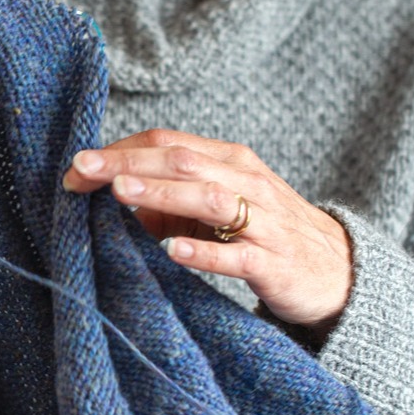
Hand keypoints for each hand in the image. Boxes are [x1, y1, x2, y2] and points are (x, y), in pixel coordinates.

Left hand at [61, 129, 351, 333]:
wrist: (336, 271)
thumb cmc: (262, 234)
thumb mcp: (215, 209)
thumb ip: (165, 200)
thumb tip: (104, 197)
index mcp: (229, 161)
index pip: (168, 143)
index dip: (120, 151)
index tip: (77, 166)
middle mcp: (247, 181)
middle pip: (182, 162)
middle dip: (128, 164)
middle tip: (82, 170)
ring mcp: (264, 221)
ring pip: (209, 198)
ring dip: (162, 194)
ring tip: (120, 194)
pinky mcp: (274, 263)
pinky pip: (238, 255)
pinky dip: (206, 252)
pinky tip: (174, 252)